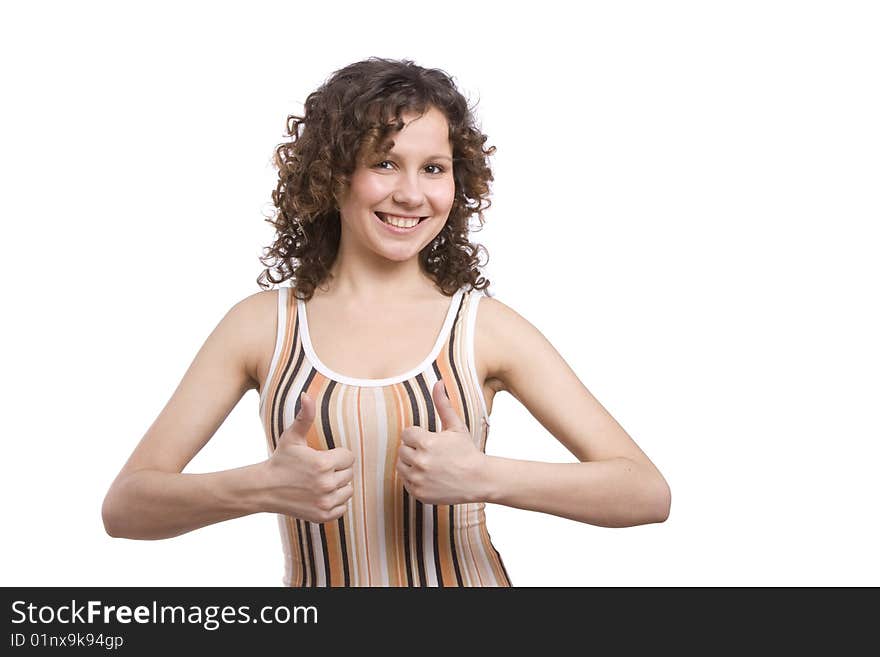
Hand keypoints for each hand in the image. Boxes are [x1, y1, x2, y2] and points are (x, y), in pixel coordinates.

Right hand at [262, 391, 354, 522]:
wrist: (264, 489)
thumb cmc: (281, 460)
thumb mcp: (292, 437)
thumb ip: (305, 416)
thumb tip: (307, 394)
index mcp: (323, 464)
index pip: (349, 457)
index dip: (338, 455)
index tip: (324, 457)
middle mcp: (326, 485)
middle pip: (349, 474)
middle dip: (337, 470)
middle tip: (319, 470)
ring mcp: (325, 502)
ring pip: (348, 491)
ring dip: (338, 486)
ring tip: (320, 482)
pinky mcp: (322, 516)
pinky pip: (342, 508)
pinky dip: (335, 502)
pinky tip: (321, 495)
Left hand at [395, 380, 488, 504]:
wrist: (478, 479)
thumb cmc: (467, 451)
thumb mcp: (455, 426)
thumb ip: (443, 404)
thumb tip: (438, 382)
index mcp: (427, 443)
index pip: (406, 434)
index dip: (418, 436)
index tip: (429, 440)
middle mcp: (420, 462)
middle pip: (402, 450)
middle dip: (414, 449)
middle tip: (431, 453)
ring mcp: (419, 480)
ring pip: (401, 466)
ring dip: (411, 464)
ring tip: (428, 463)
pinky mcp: (419, 494)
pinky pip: (406, 482)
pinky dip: (414, 479)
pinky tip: (429, 476)